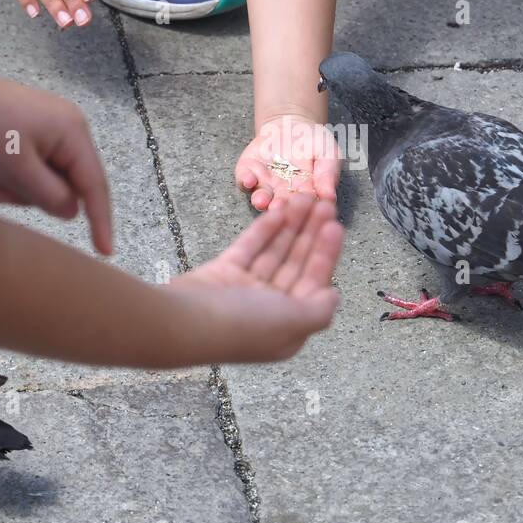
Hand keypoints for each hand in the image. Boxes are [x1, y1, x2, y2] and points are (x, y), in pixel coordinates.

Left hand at [0, 68, 113, 254]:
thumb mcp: (16, 169)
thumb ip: (50, 196)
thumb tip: (71, 212)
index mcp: (72, 130)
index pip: (95, 184)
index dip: (101, 220)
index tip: (105, 252)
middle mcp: (66, 125)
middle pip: (72, 181)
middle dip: (42, 197)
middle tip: (3, 195)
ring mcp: (47, 125)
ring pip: (50, 177)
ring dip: (25, 190)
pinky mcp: (27, 127)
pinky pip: (34, 166)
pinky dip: (17, 178)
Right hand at [170, 194, 343, 361]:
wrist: (186, 322)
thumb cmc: (245, 325)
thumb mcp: (293, 324)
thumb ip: (319, 310)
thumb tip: (335, 296)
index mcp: (287, 325)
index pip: (313, 283)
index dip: (326, 254)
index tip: (336, 226)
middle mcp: (268, 308)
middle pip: (296, 264)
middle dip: (312, 234)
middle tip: (324, 203)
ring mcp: (245, 289)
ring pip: (275, 252)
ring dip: (291, 225)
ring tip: (304, 197)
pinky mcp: (224, 272)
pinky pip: (250, 247)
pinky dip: (265, 229)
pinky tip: (280, 210)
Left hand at [235, 114, 341, 210]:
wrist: (292, 124)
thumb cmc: (314, 142)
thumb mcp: (328, 153)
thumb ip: (328, 174)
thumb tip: (330, 197)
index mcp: (304, 193)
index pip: (304, 203)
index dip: (303, 206)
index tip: (303, 208)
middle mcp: (282, 193)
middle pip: (280, 204)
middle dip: (279, 207)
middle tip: (280, 208)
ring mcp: (264, 183)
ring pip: (260, 196)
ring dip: (261, 199)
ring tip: (262, 200)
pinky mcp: (248, 171)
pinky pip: (243, 180)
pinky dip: (245, 181)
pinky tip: (249, 179)